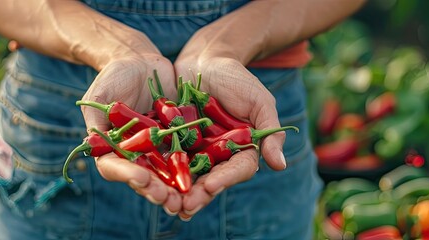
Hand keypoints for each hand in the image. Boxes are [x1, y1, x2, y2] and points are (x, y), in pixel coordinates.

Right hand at [80, 54, 181, 214]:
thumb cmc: (114, 76)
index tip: (141, 177)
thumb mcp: (100, 94)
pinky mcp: (178, 141)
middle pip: (143, 179)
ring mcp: (158, 150)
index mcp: (112, 148)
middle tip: (168, 199)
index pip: (115, 168)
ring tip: (187, 199)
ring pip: (167, 174)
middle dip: (155, 190)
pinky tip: (206, 177)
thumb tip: (91, 143)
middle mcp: (136, 155)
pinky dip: (195, 169)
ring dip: (176, 188)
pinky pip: (188, 157)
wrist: (142, 62)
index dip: (127, 175)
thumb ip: (96, 119)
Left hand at [174, 57, 286, 219]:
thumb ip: (270, 132)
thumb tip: (280, 166)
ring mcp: (196, 150)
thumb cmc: (236, 77)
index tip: (212, 186)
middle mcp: (219, 154)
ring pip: (188, 176)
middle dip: (199, 194)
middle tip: (185, 207)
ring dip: (178, 191)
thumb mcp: (259, 100)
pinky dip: (159, 172)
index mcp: (242, 148)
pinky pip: (166, 159)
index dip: (226, 179)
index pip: (238, 169)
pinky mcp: (174, 142)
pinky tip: (147, 181)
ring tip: (168, 202)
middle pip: (211, 179)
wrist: (204, 58)